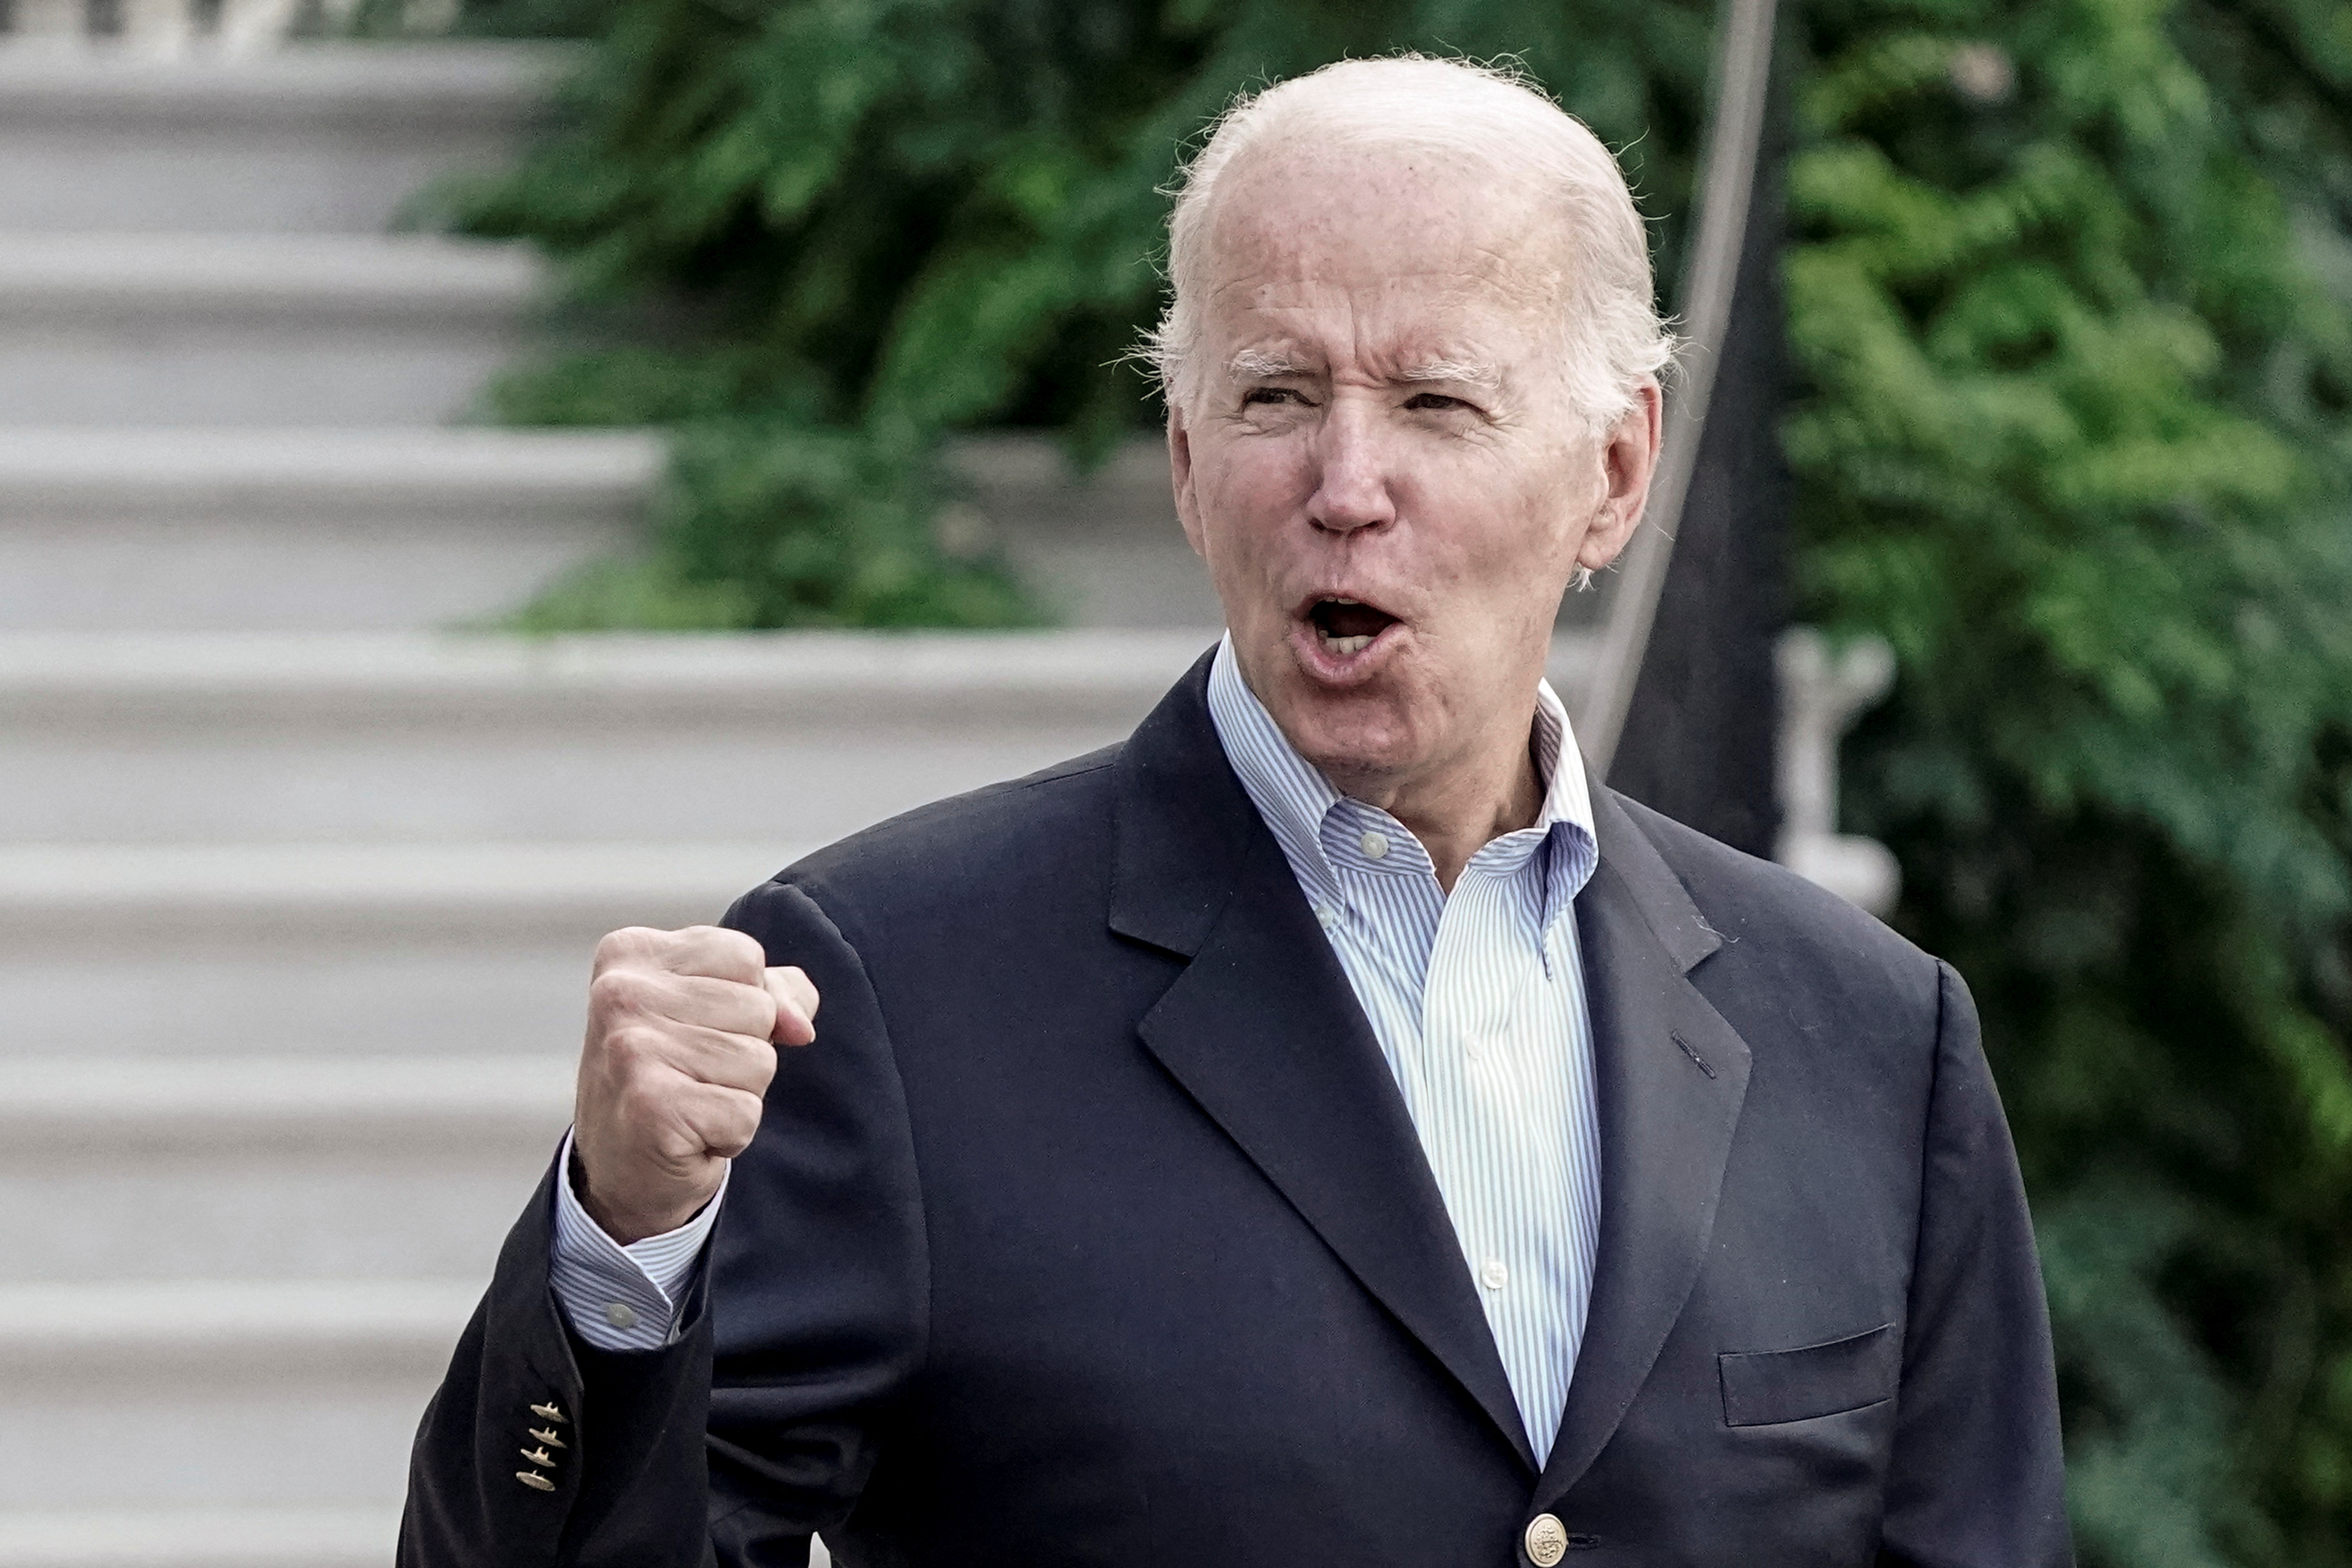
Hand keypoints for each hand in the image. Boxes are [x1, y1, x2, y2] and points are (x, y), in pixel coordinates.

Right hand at [572, 925, 818, 1243]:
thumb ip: (771, 992)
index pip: (746, 957)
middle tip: (691, 1078)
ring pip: (760, 1059)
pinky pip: (746, 1111)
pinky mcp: (651, 1106)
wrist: (621, 1172)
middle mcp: (621, 993)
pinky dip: (731, 1134)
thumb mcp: (714, 1012)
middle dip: (743, 1051)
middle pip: (758, 1008)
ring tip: (691, 1104)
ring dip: (738, 1093)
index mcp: (631, 953)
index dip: (742, 1003)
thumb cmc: (671, 1077)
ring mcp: (631, 1050)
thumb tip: (800, 1026)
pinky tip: (689, 1136)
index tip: (693, 1033)